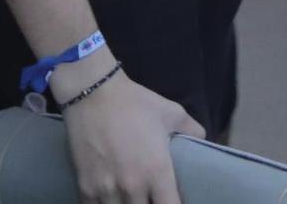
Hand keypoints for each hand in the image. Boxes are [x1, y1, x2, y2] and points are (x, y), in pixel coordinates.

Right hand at [61, 69, 202, 203]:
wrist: (93, 94)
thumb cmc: (135, 102)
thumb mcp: (171, 112)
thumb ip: (191, 128)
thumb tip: (201, 139)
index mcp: (157, 171)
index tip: (170, 200)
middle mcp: (133, 187)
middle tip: (150, 196)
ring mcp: (106, 189)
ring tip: (130, 198)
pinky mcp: (85, 187)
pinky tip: (109, 198)